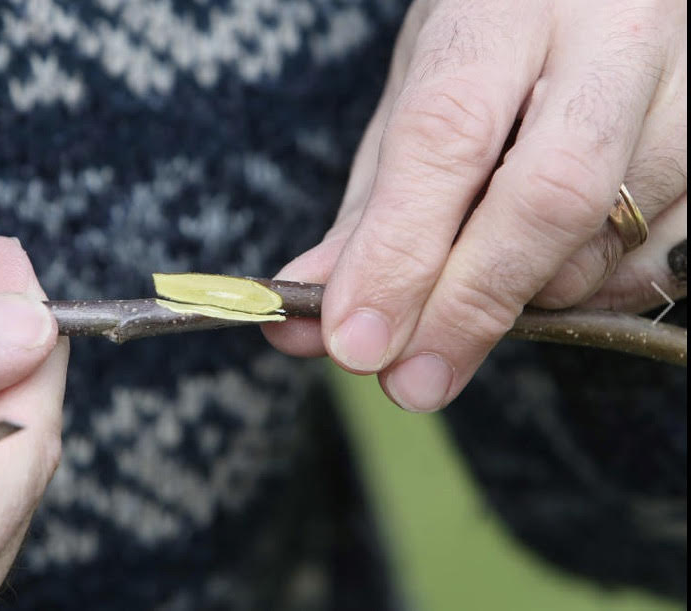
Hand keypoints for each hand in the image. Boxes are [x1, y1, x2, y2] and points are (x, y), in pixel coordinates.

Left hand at [265, 0, 686, 410]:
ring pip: (612, 242)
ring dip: (527, 300)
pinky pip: (663, 263)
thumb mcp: (420, 94)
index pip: (447, 136)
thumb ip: (373, 208)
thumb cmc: (497, 39)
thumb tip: (315, 323)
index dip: (399, 252)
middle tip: (408, 381)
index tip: (353, 341)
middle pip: (550, 195)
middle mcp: (616, 35)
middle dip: (468, 304)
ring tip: (478, 289)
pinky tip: (554, 270)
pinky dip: (596, 293)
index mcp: (507, 6)